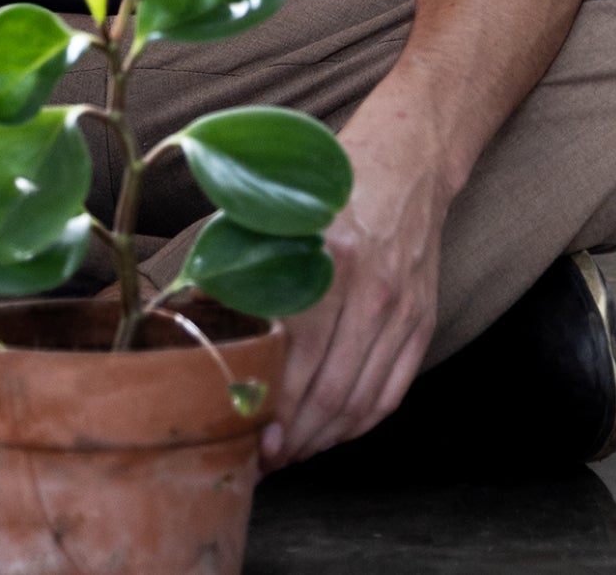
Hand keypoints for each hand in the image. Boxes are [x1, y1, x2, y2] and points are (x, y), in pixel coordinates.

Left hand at [260, 80, 454, 467]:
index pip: (298, 355)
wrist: (408, 160)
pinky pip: (392, 392)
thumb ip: (246, 256)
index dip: (270, 405)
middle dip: (293, 436)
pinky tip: (332, 431)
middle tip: (262, 456)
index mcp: (331, 256)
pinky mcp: (423, 321)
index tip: (243, 431)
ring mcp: (403, 309)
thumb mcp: (285, 207)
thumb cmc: (331, 180)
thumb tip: (192, 305)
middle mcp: (372, 288)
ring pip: (361, 401)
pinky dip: (360, 423)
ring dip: (324, 438)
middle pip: (330, 391)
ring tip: (291, 451)